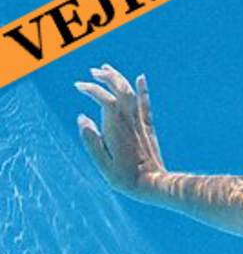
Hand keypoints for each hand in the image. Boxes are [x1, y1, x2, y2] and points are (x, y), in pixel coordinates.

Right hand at [76, 64, 165, 197]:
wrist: (153, 184)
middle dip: (107, 77)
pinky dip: (143, 90)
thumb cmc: (125, 178)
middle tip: (92, 72)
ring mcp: (141, 124)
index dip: (92, 89)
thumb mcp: (102, 164)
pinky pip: (146, 105)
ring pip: (132, 94)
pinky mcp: (148, 128)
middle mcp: (130, 122)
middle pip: (121, 90)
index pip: (105, 99)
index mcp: (116, 129)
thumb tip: (82, 118)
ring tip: (106, 68)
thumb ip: (91, 141)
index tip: (78, 85)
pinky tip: (141, 77)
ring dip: (119, 79)